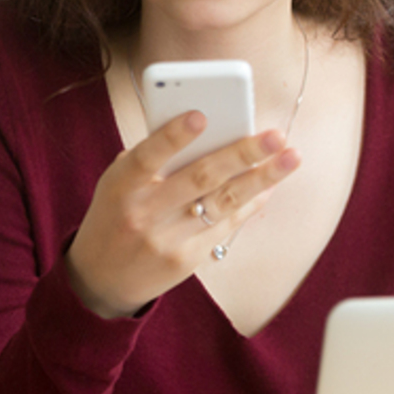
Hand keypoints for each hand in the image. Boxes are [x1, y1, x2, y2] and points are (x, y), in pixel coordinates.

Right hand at [66, 113, 300, 318]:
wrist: (101, 278)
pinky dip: (252, 202)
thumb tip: (210, 130)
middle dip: (242, 154)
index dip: (173, 137)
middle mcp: (145, 214)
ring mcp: (168, 240)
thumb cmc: (116, 214)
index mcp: (122, 187)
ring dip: (262, 178)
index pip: (148, 157)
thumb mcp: (118, 183)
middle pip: (200, 179)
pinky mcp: (187, 260)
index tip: (202, 115)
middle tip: (276, 136)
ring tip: (292, 158)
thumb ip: (153, 159)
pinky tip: (271, 185)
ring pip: (224, 203)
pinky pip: (227, 226)